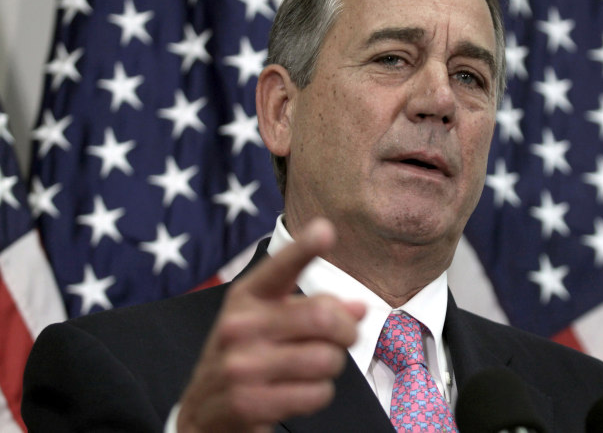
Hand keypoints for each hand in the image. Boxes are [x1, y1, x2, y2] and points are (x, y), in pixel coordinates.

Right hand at [177, 218, 365, 431]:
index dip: (304, 248)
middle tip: (343, 338)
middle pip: (322, 317)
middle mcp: (240, 326)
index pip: (280, 268)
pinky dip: (319, 394)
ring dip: (331, 367)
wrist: (202, 412)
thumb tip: (359, 308)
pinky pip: (316, 393)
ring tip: (312, 369)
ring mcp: (241, 366)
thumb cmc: (246, 355)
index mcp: (247, 296)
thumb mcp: (270, 322)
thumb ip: (315, 308)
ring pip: (326, 359)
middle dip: (346, 331)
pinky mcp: (249, 403)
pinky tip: (299, 393)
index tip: (325, 229)